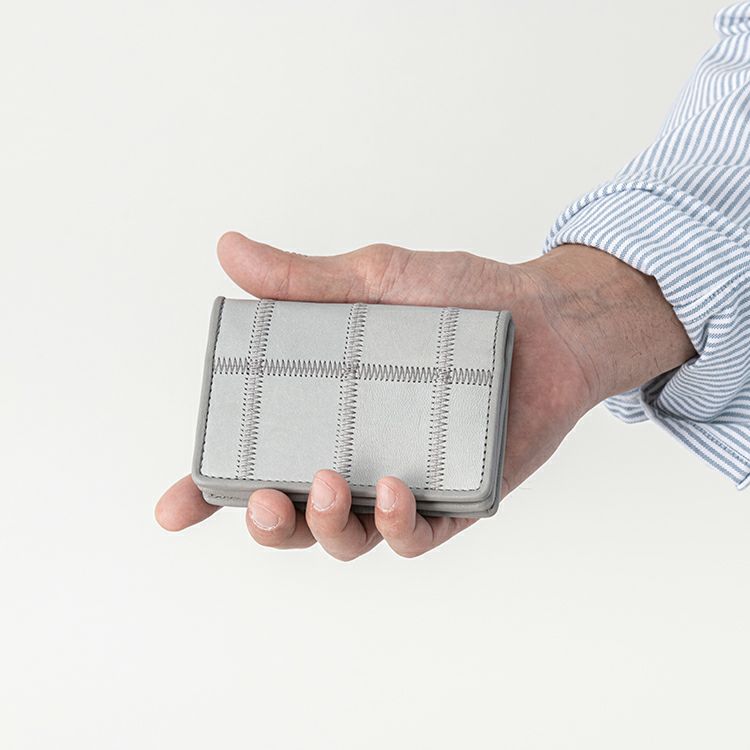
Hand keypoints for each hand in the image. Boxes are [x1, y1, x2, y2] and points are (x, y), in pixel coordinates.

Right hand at [156, 233, 693, 557]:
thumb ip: (305, 280)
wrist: (545, 318)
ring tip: (329, 487)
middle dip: (268, 524)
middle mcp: (358, 452)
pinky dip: (397, 526)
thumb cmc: (461, 298)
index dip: (208, 492)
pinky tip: (391, 492)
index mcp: (328, 413)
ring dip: (326, 528)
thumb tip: (229, 251)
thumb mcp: (375, 280)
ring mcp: (404, 480)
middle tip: (263, 498)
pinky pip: (417, 536)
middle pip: (295, 516)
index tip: (173, 508)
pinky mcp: (456, 499)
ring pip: (350, 537)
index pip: (255, 460)